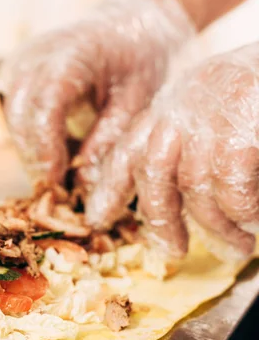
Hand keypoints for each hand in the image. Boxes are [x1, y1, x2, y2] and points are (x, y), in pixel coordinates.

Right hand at [0, 0, 193, 188]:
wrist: (127, 25)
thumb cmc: (139, 59)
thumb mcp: (137, 102)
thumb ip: (108, 142)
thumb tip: (81, 185)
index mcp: (70, 55)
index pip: (44, 107)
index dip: (46, 150)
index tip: (56, 184)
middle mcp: (35, 56)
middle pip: (20, 115)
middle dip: (35, 157)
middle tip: (57, 190)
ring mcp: (20, 62)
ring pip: (13, 118)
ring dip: (32, 150)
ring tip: (60, 174)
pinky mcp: (15, 72)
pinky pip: (16, 113)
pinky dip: (32, 137)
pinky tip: (56, 152)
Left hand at [87, 42, 258, 261]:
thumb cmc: (254, 86)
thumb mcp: (209, 106)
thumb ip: (187, 143)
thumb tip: (182, 197)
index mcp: (167, 109)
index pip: (126, 152)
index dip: (109, 188)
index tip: (97, 218)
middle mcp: (177, 113)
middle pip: (152, 177)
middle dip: (160, 222)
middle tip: (172, 252)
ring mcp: (205, 122)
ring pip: (195, 191)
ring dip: (217, 229)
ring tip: (234, 248)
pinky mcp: (236, 134)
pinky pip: (232, 190)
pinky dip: (244, 212)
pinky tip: (254, 223)